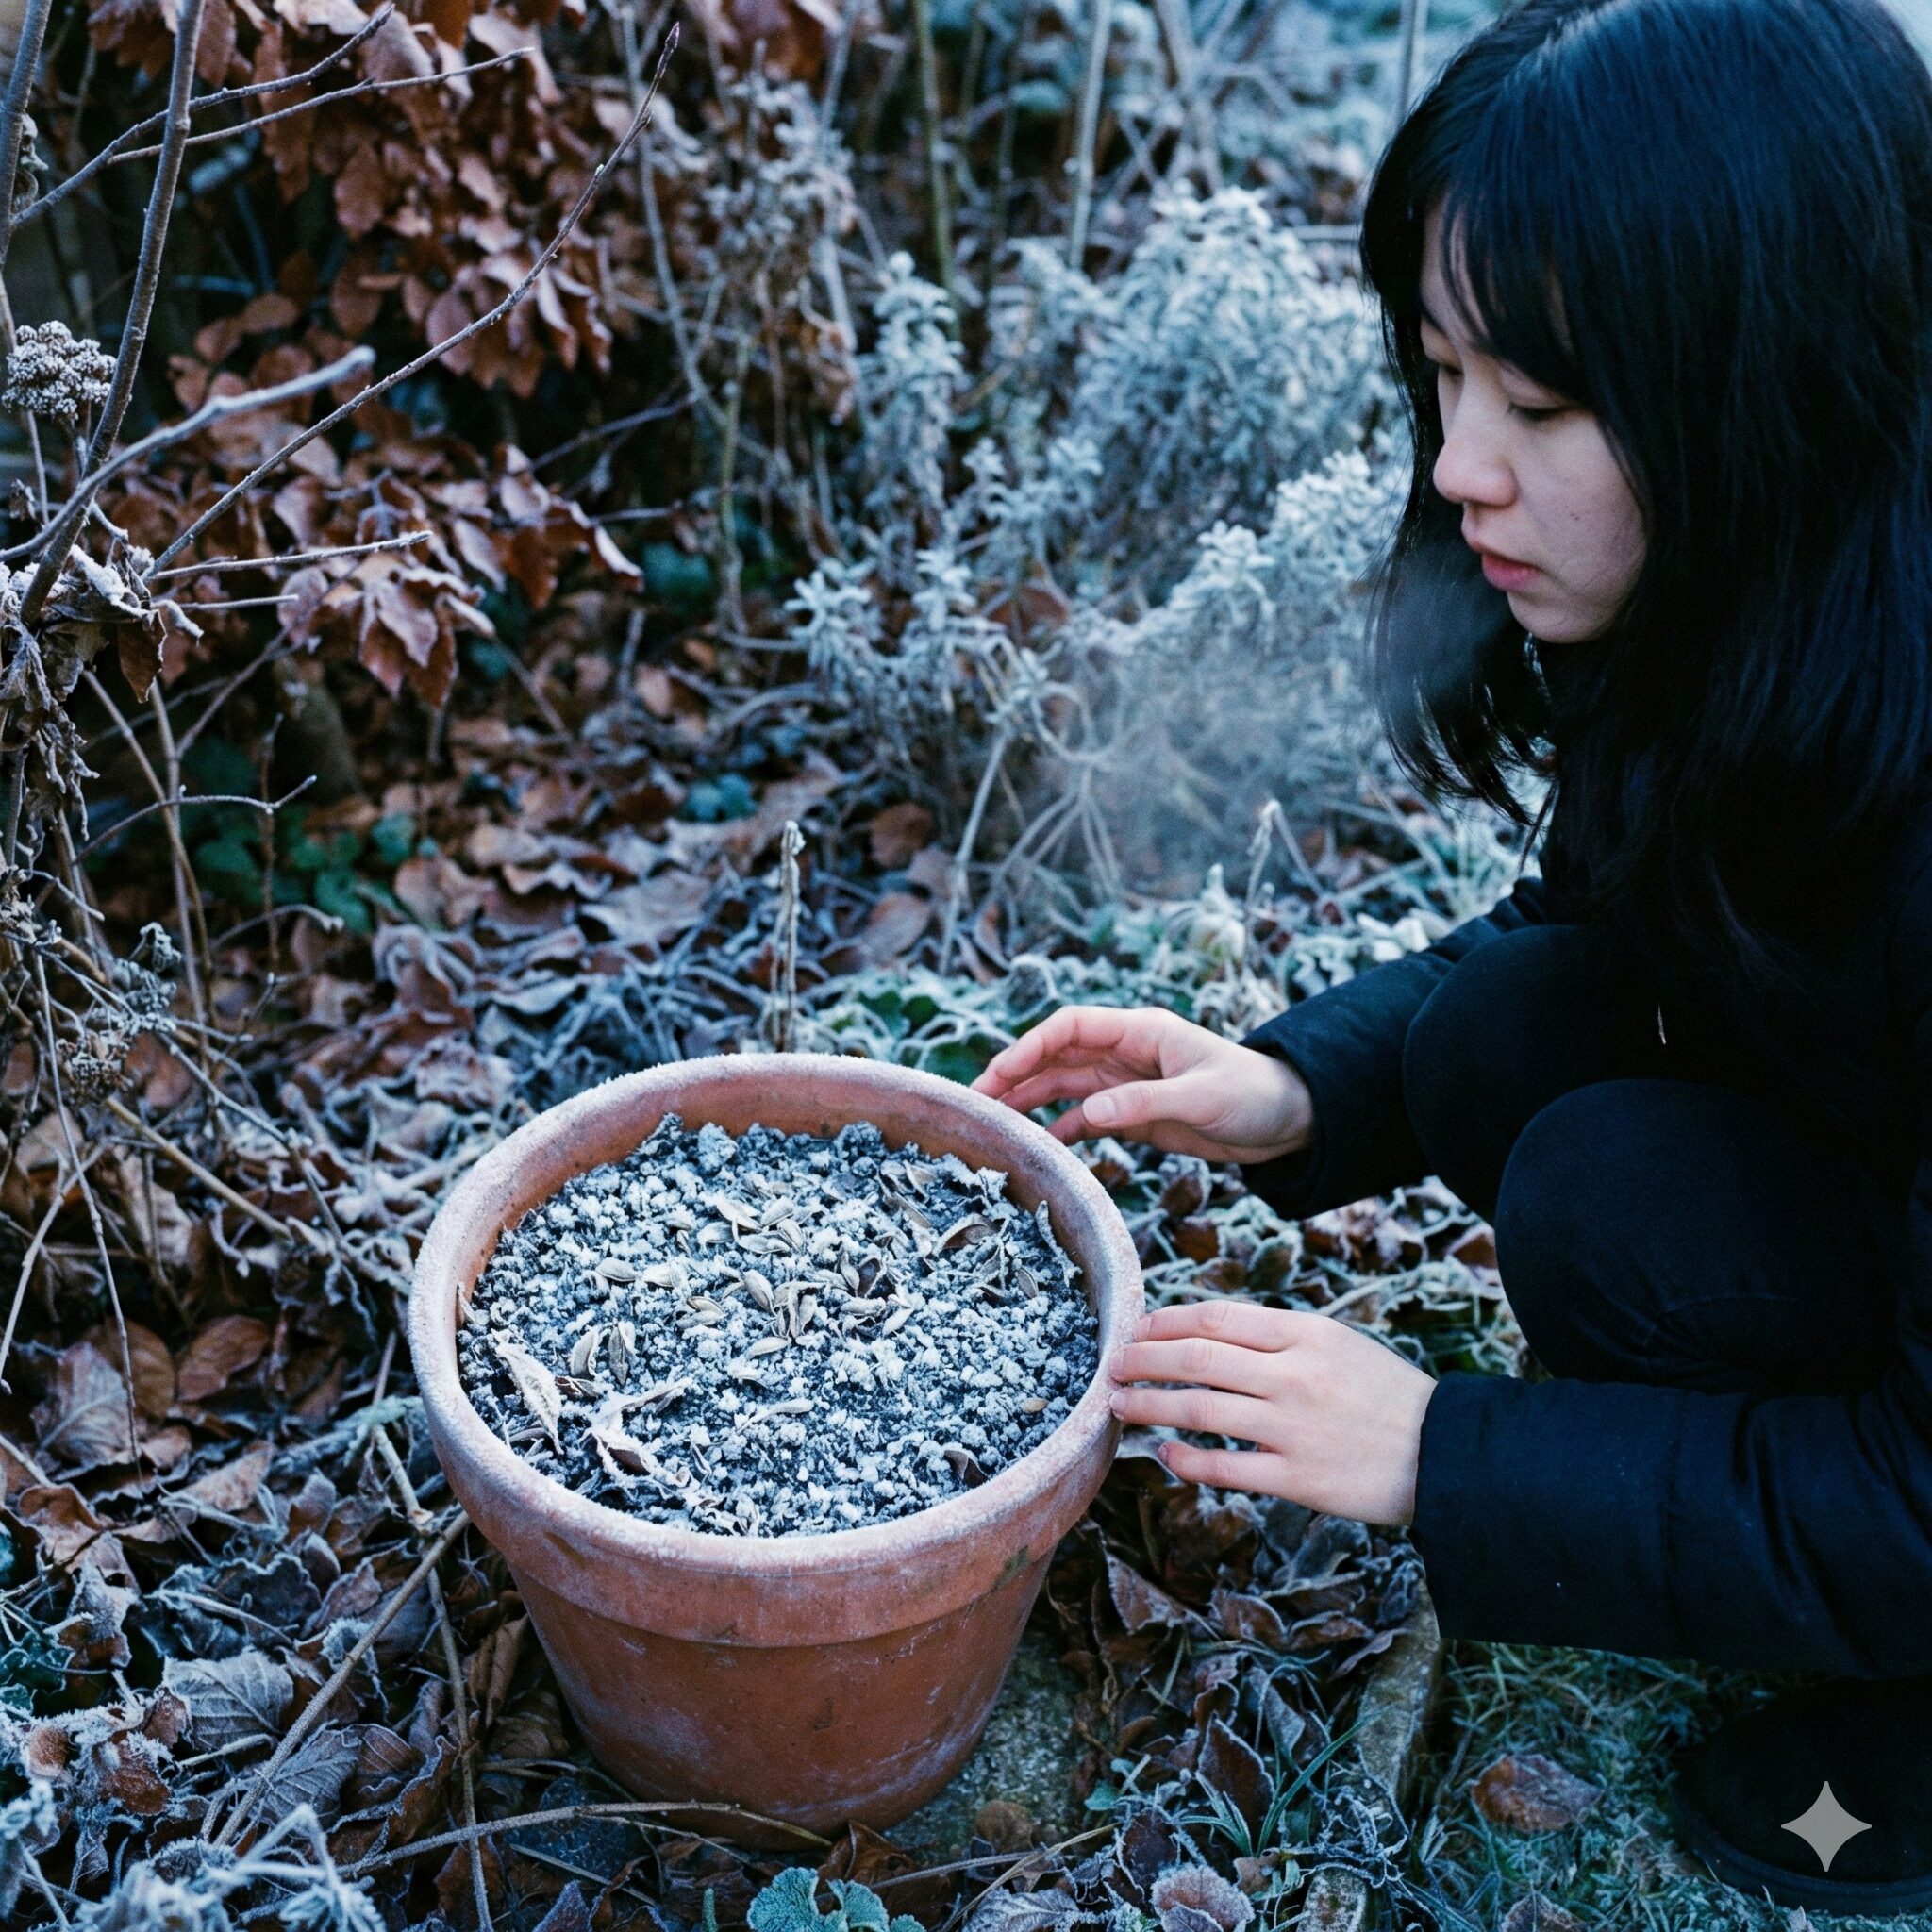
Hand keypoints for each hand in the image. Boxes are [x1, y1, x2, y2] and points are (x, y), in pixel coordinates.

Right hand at [970, 1003, 1312, 1162]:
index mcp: (1141, 1031)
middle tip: (976, 1102)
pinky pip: (1085, 1116)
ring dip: (1029, 1101)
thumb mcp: (1199, 1099)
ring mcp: (1127, 1081)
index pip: (1071, 1026)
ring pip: (1064, 1085)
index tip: (1000, 1072)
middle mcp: (1127, 1051)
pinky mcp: (1134, 1112)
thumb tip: (1086, 1114)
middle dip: (1016, 1074)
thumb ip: (1141, 1104)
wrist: (1288, 1121)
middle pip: (1057, 1055)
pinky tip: (1039, 1147)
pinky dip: (1060, 1129)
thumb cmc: (1252, 1096)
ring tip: (993, 1123)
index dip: (1031, 1045)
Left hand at [1107, 1298, 1436, 1525]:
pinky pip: (1224, 1467)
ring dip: (1149, 1404)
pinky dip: (1185, 1459)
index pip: (1217, 1318)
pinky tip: (1165, 1452)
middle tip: (1111, 1364)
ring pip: (1199, 1408)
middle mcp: (1295, 1375)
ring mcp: (1294, 1427)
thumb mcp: (1340, 1344)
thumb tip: (1210, 1334)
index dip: (1166, 1322)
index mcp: (1306, 1334)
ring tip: (1119, 1405)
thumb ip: (1281, 1338)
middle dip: (1143, 1359)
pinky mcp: (1297, 1478)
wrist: (1447, 1455)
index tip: (1136, 1329)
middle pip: (1197, 1357)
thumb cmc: (1388, 1397)